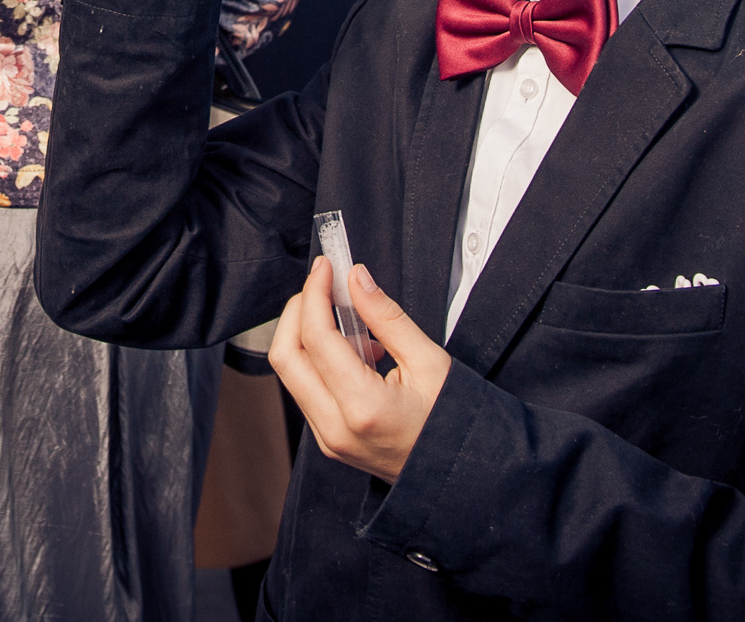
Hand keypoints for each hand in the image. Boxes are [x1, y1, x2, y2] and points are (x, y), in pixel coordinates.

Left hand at [267, 258, 449, 483]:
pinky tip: (353, 350)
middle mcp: (336, 429)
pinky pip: (307, 390)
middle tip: (323, 286)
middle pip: (286, 356)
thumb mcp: (430, 362)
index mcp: (363, 408)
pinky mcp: (329, 440)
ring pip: (291, 373)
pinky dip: (318, 360)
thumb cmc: (454, 423)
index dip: (315, 294)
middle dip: (298, 311)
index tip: (325, 268)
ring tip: (347, 320)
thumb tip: (357, 280)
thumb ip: (387, 317)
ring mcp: (329, 439)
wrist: (459, 475)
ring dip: (306, 335)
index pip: (316, 338)